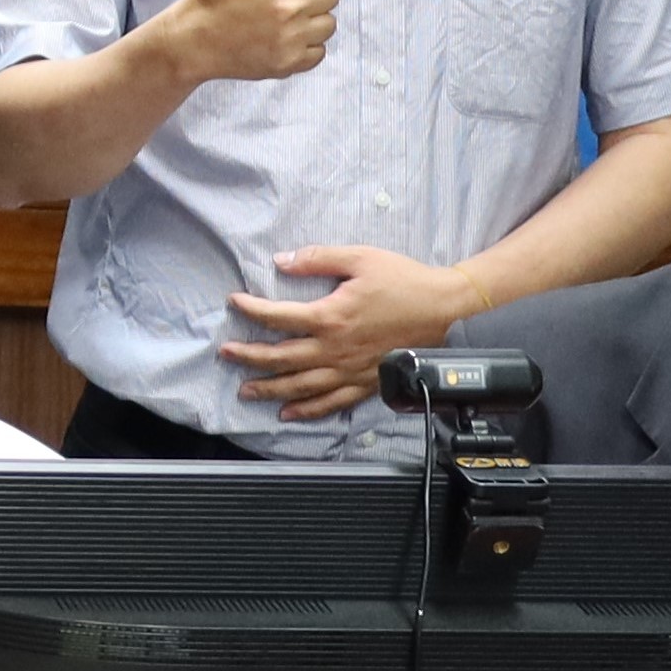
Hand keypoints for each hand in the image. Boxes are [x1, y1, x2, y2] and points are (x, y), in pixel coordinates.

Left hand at [218, 240, 469, 417]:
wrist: (445, 306)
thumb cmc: (404, 280)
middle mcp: (335, 348)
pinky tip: (289, 413)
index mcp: (331, 316)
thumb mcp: (359, 258)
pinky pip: (333, 401)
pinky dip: (308, 410)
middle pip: (281, 357)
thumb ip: (317, 259)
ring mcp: (350, 369)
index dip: (251, 309)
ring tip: (245, 391)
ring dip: (271, 389)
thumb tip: (281, 260)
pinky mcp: (367, 381)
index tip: (233, 302)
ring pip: (302, 385)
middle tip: (226, 354)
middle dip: (249, 357)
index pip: (278, 316)